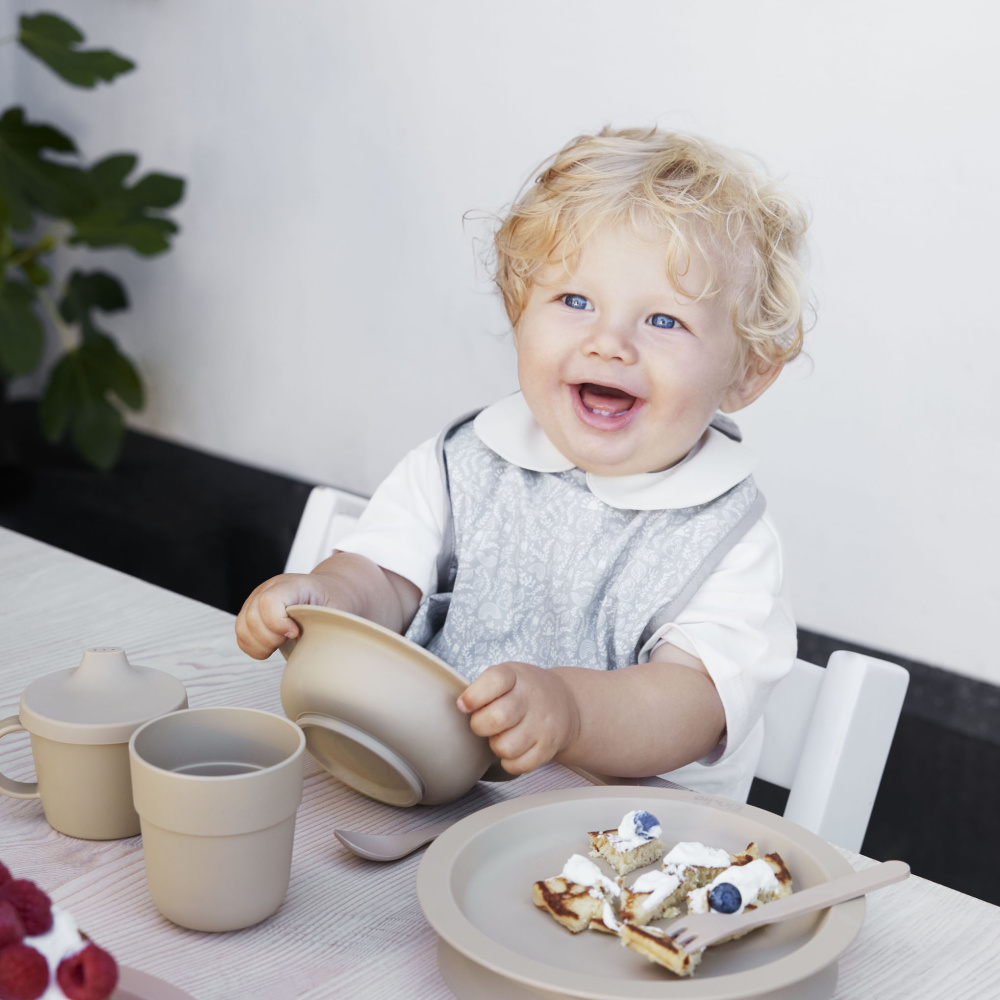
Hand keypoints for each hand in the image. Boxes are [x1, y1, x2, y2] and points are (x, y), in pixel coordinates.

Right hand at [235, 572, 340, 658]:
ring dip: (261, 645)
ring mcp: (258, 599)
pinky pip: (242, 635)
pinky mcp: (252, 612)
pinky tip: (273, 646)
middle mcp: (270, 588)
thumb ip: (331, 626)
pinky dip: (254, 647)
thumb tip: (321, 651)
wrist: (330, 591)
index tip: (296, 633)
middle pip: (252, 617)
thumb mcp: (340, 611)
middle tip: (291, 639)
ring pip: (243, 627)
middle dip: (270, 638)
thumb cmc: (335, 603)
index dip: (277, 623)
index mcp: (294, 584)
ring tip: (283, 644)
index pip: (269, 601)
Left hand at [457, 662, 579, 774]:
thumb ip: (483, 689)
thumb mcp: (506, 676)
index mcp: (515, 676)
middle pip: (497, 718)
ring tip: (502, 735)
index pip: (495, 680)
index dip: (474, 695)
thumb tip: (461, 708)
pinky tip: (514, 749)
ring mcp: (542, 725)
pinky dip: (509, 762)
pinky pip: (518, 766)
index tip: (463, 705)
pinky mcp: (547, 748)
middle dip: (480, 725)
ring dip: (496, 746)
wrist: (564, 702)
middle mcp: (531, 699)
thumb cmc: (523, 691)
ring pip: (506, 747)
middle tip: (483, 722)